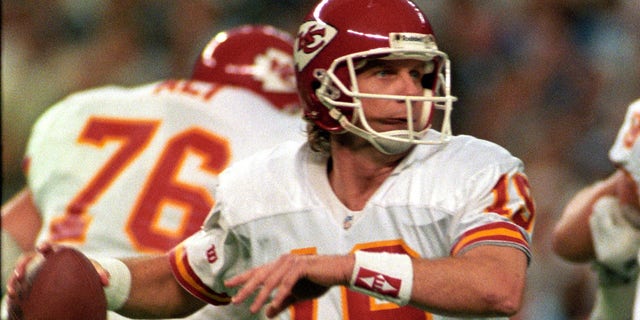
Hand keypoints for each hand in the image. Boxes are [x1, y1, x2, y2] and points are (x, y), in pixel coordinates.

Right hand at [6, 243, 109, 299]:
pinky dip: (16, 288)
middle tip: (20, 274)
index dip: (45, 245)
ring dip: (15, 279)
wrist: (77, 274)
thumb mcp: (93, 269)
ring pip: (21, 271)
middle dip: (23, 265)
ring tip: (13, 291)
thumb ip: (100, 272)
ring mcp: (35, 268)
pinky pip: (20, 283)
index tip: (42, 248)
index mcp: (57, 253)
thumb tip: (107, 282)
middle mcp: (43, 259)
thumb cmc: (84, 268)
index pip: (50, 246)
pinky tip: (14, 297)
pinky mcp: (31, 279)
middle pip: (29, 258)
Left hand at [224, 254, 352, 317]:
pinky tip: (274, 305)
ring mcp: (292, 262)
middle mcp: (283, 261)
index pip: (258, 271)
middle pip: (260, 275)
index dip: (243, 278)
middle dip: (246, 288)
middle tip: (235, 299)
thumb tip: (267, 313)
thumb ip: (281, 303)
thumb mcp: (296, 295)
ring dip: (261, 296)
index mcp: (280, 265)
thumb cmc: (317, 281)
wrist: (337, 272)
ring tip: (253, 308)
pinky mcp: (301, 267)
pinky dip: (280, 295)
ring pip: (272, 281)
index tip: (228, 284)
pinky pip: (287, 283)